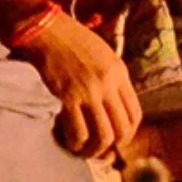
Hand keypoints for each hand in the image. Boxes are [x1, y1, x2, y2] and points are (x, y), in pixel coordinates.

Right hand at [14, 4, 143, 158]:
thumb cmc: (72, 39)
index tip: (118, 139)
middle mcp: (108, 84)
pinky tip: (70, 142)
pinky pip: (78, 131)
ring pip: (103, 135)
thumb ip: (112, 78)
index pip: (135, 113)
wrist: (47, 30)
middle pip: (122, 129)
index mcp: (119, 73)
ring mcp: (89, 92)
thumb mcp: (103, 53)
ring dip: (95, 149)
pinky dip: (76, 143)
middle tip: (102, 151)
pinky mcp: (68, 97)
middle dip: (114, 146)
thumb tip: (113, 104)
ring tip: (86, 151)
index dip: (129, 132)